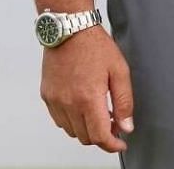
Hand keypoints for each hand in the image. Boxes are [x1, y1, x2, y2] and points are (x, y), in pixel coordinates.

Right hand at [41, 26, 134, 152]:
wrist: (70, 29)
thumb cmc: (94, 45)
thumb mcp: (119, 70)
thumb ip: (124, 102)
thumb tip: (126, 126)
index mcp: (89, 98)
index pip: (100, 136)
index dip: (112, 145)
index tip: (120, 143)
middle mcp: (69, 103)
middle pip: (86, 137)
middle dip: (101, 135)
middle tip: (112, 123)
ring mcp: (56, 101)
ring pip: (72, 131)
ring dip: (86, 128)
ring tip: (97, 112)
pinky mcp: (47, 96)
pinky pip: (59, 120)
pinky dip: (72, 120)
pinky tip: (82, 106)